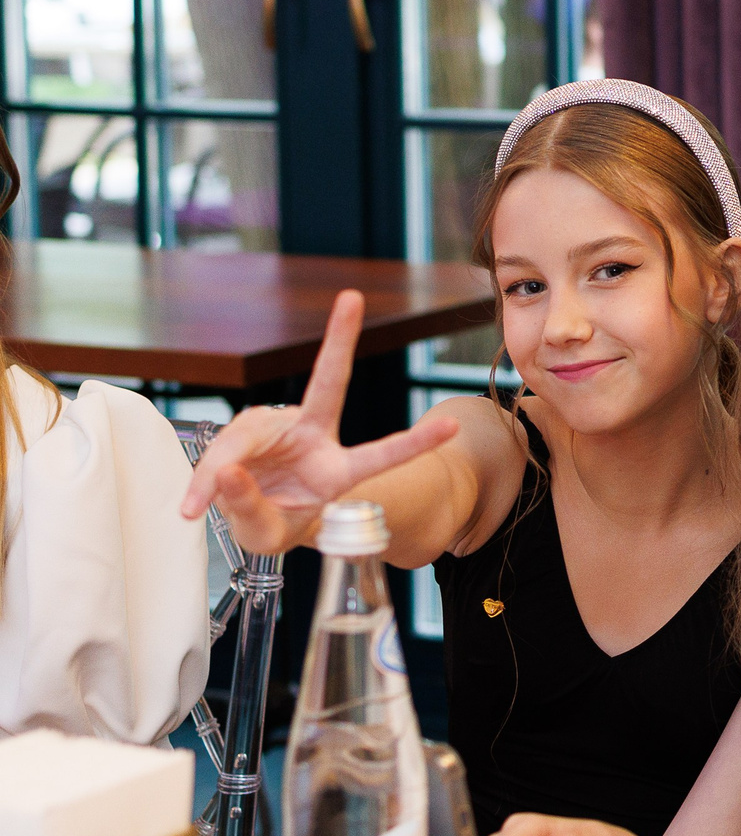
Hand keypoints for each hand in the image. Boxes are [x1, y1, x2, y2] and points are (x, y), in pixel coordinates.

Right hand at [176, 290, 458, 552]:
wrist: (253, 515)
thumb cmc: (272, 522)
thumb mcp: (266, 536)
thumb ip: (249, 508)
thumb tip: (227, 472)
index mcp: (338, 470)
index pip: (381, 457)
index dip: (415, 444)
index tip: (452, 428)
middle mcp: (314, 435)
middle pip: (328, 382)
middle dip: (339, 338)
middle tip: (352, 299)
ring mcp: (281, 425)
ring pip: (244, 438)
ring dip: (219, 472)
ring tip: (198, 507)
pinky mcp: (249, 426)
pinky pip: (222, 449)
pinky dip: (203, 478)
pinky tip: (194, 503)